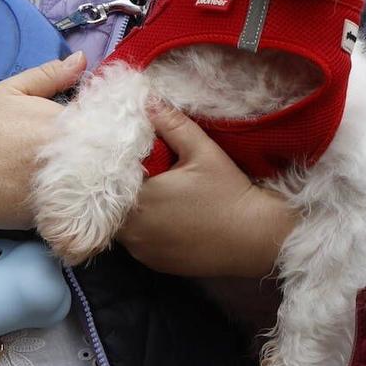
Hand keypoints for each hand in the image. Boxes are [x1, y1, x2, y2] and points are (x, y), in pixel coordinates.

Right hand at [0, 51, 86, 258]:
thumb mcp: (8, 92)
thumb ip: (49, 76)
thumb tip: (81, 60)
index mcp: (61, 121)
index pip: (104, 120)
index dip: (102, 123)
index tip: (91, 128)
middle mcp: (68, 155)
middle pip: (106, 153)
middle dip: (102, 152)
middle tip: (84, 154)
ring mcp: (63, 187)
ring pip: (96, 182)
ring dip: (94, 178)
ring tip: (75, 174)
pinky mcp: (54, 213)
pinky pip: (79, 206)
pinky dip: (77, 201)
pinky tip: (63, 194)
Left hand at [117, 99, 294, 277]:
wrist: (256, 238)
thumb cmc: (228, 193)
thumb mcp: (202, 151)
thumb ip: (172, 124)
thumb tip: (148, 100)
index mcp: (137, 201)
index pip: (108, 181)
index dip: (117, 168)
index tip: (132, 158)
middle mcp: (132, 233)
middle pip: (113, 205)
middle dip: (125, 189)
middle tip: (146, 173)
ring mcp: (143, 253)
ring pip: (125, 227)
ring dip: (134, 212)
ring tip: (157, 195)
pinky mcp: (157, 266)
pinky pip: (140, 244)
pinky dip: (147, 231)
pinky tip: (168, 218)